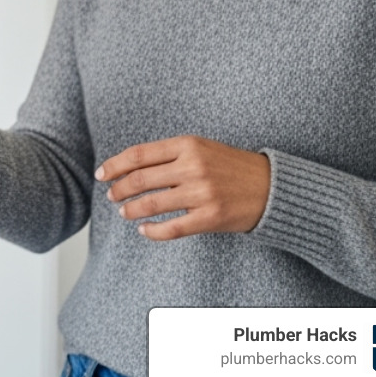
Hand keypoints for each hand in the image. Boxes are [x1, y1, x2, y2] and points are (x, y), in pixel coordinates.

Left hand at [96, 136, 270, 239]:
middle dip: (119, 189)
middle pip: (140, 180)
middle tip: (111, 196)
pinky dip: (153, 231)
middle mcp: (193, 167)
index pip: (138, 155)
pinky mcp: (211, 218)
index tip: (101, 174)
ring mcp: (202, 193)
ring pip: (151, 204)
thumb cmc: (231, 166)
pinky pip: (172, 228)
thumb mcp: (201, 148)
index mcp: (188, 145)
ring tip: (124, 212)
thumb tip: (130, 167)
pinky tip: (144, 230)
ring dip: (131, 210)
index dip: (114, 165)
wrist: (274, 186)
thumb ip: (169, 155)